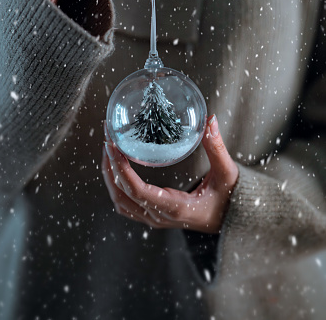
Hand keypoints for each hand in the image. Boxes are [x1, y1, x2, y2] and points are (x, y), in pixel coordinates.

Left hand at [101, 115, 238, 232]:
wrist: (234, 221)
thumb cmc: (231, 199)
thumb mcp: (227, 173)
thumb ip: (217, 148)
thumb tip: (210, 120)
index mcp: (175, 208)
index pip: (137, 191)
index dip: (121, 168)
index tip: (112, 145)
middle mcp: (160, 216)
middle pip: (122, 194)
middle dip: (110, 166)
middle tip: (107, 138)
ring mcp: (155, 219)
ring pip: (121, 202)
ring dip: (110, 176)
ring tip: (108, 150)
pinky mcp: (154, 216)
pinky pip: (127, 205)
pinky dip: (116, 186)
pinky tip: (116, 168)